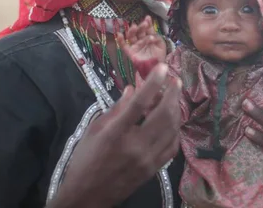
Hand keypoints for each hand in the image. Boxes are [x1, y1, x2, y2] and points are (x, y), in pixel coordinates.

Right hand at [48, 63, 181, 207]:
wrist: (86, 197)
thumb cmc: (85, 160)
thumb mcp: (94, 130)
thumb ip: (116, 108)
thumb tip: (132, 89)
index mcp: (115, 134)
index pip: (139, 103)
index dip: (153, 83)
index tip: (162, 67)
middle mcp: (135, 146)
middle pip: (163, 115)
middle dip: (172, 94)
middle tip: (175, 81)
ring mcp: (147, 159)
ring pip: (172, 129)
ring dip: (176, 110)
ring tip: (173, 97)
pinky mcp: (154, 169)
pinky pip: (172, 146)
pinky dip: (175, 130)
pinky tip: (172, 121)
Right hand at [117, 16, 166, 68]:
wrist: (157, 67)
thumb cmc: (159, 55)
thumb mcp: (160, 43)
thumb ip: (156, 35)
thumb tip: (151, 28)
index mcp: (148, 36)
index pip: (146, 29)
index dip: (147, 23)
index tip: (147, 18)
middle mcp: (141, 40)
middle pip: (139, 31)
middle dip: (141, 27)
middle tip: (144, 23)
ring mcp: (135, 46)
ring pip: (131, 37)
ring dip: (132, 31)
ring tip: (134, 27)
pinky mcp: (130, 52)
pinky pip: (124, 46)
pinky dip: (120, 40)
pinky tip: (119, 34)